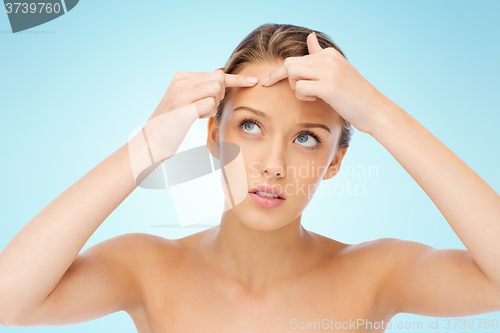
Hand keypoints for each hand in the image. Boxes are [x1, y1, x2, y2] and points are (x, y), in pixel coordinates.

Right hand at [143, 69, 258, 160]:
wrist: (151, 142)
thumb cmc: (171, 125)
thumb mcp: (185, 102)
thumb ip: (201, 89)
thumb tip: (221, 73)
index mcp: (182, 77)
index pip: (216, 73)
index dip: (236, 79)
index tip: (253, 82)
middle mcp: (181, 81)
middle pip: (219, 80)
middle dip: (221, 96)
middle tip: (206, 109)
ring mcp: (182, 93)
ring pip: (216, 89)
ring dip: (214, 104)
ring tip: (198, 113)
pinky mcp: (184, 107)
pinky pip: (210, 104)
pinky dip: (207, 113)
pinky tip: (194, 118)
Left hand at [260, 32, 395, 134]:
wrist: (374, 110)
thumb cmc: (354, 95)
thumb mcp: (338, 70)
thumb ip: (320, 56)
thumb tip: (310, 37)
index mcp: (329, 54)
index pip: (295, 59)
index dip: (279, 72)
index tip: (266, 82)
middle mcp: (329, 59)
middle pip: (290, 64)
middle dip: (286, 80)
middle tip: (302, 92)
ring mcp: (329, 72)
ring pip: (292, 73)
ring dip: (296, 88)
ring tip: (312, 96)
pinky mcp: (329, 87)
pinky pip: (300, 88)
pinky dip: (302, 96)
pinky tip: (315, 99)